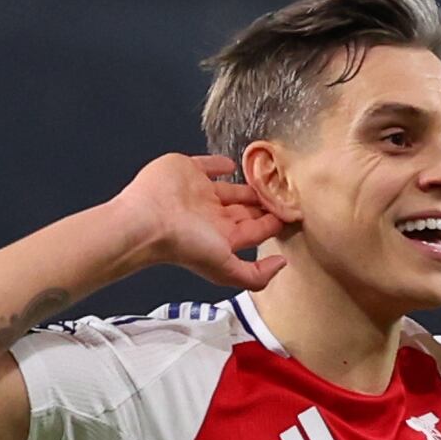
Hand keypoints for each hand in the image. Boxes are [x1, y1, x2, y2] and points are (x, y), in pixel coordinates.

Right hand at [115, 153, 286, 289]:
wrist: (148, 220)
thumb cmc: (183, 245)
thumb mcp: (226, 268)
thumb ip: (255, 275)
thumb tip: (281, 265)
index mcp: (223, 237)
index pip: (255, 230)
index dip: (273, 222)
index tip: (292, 213)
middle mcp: (212, 216)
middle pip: (245, 210)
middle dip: (264, 205)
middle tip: (286, 193)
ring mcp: (199, 193)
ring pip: (231, 189)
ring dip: (248, 185)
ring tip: (267, 177)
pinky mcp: (187, 170)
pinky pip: (208, 165)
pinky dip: (219, 164)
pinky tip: (232, 164)